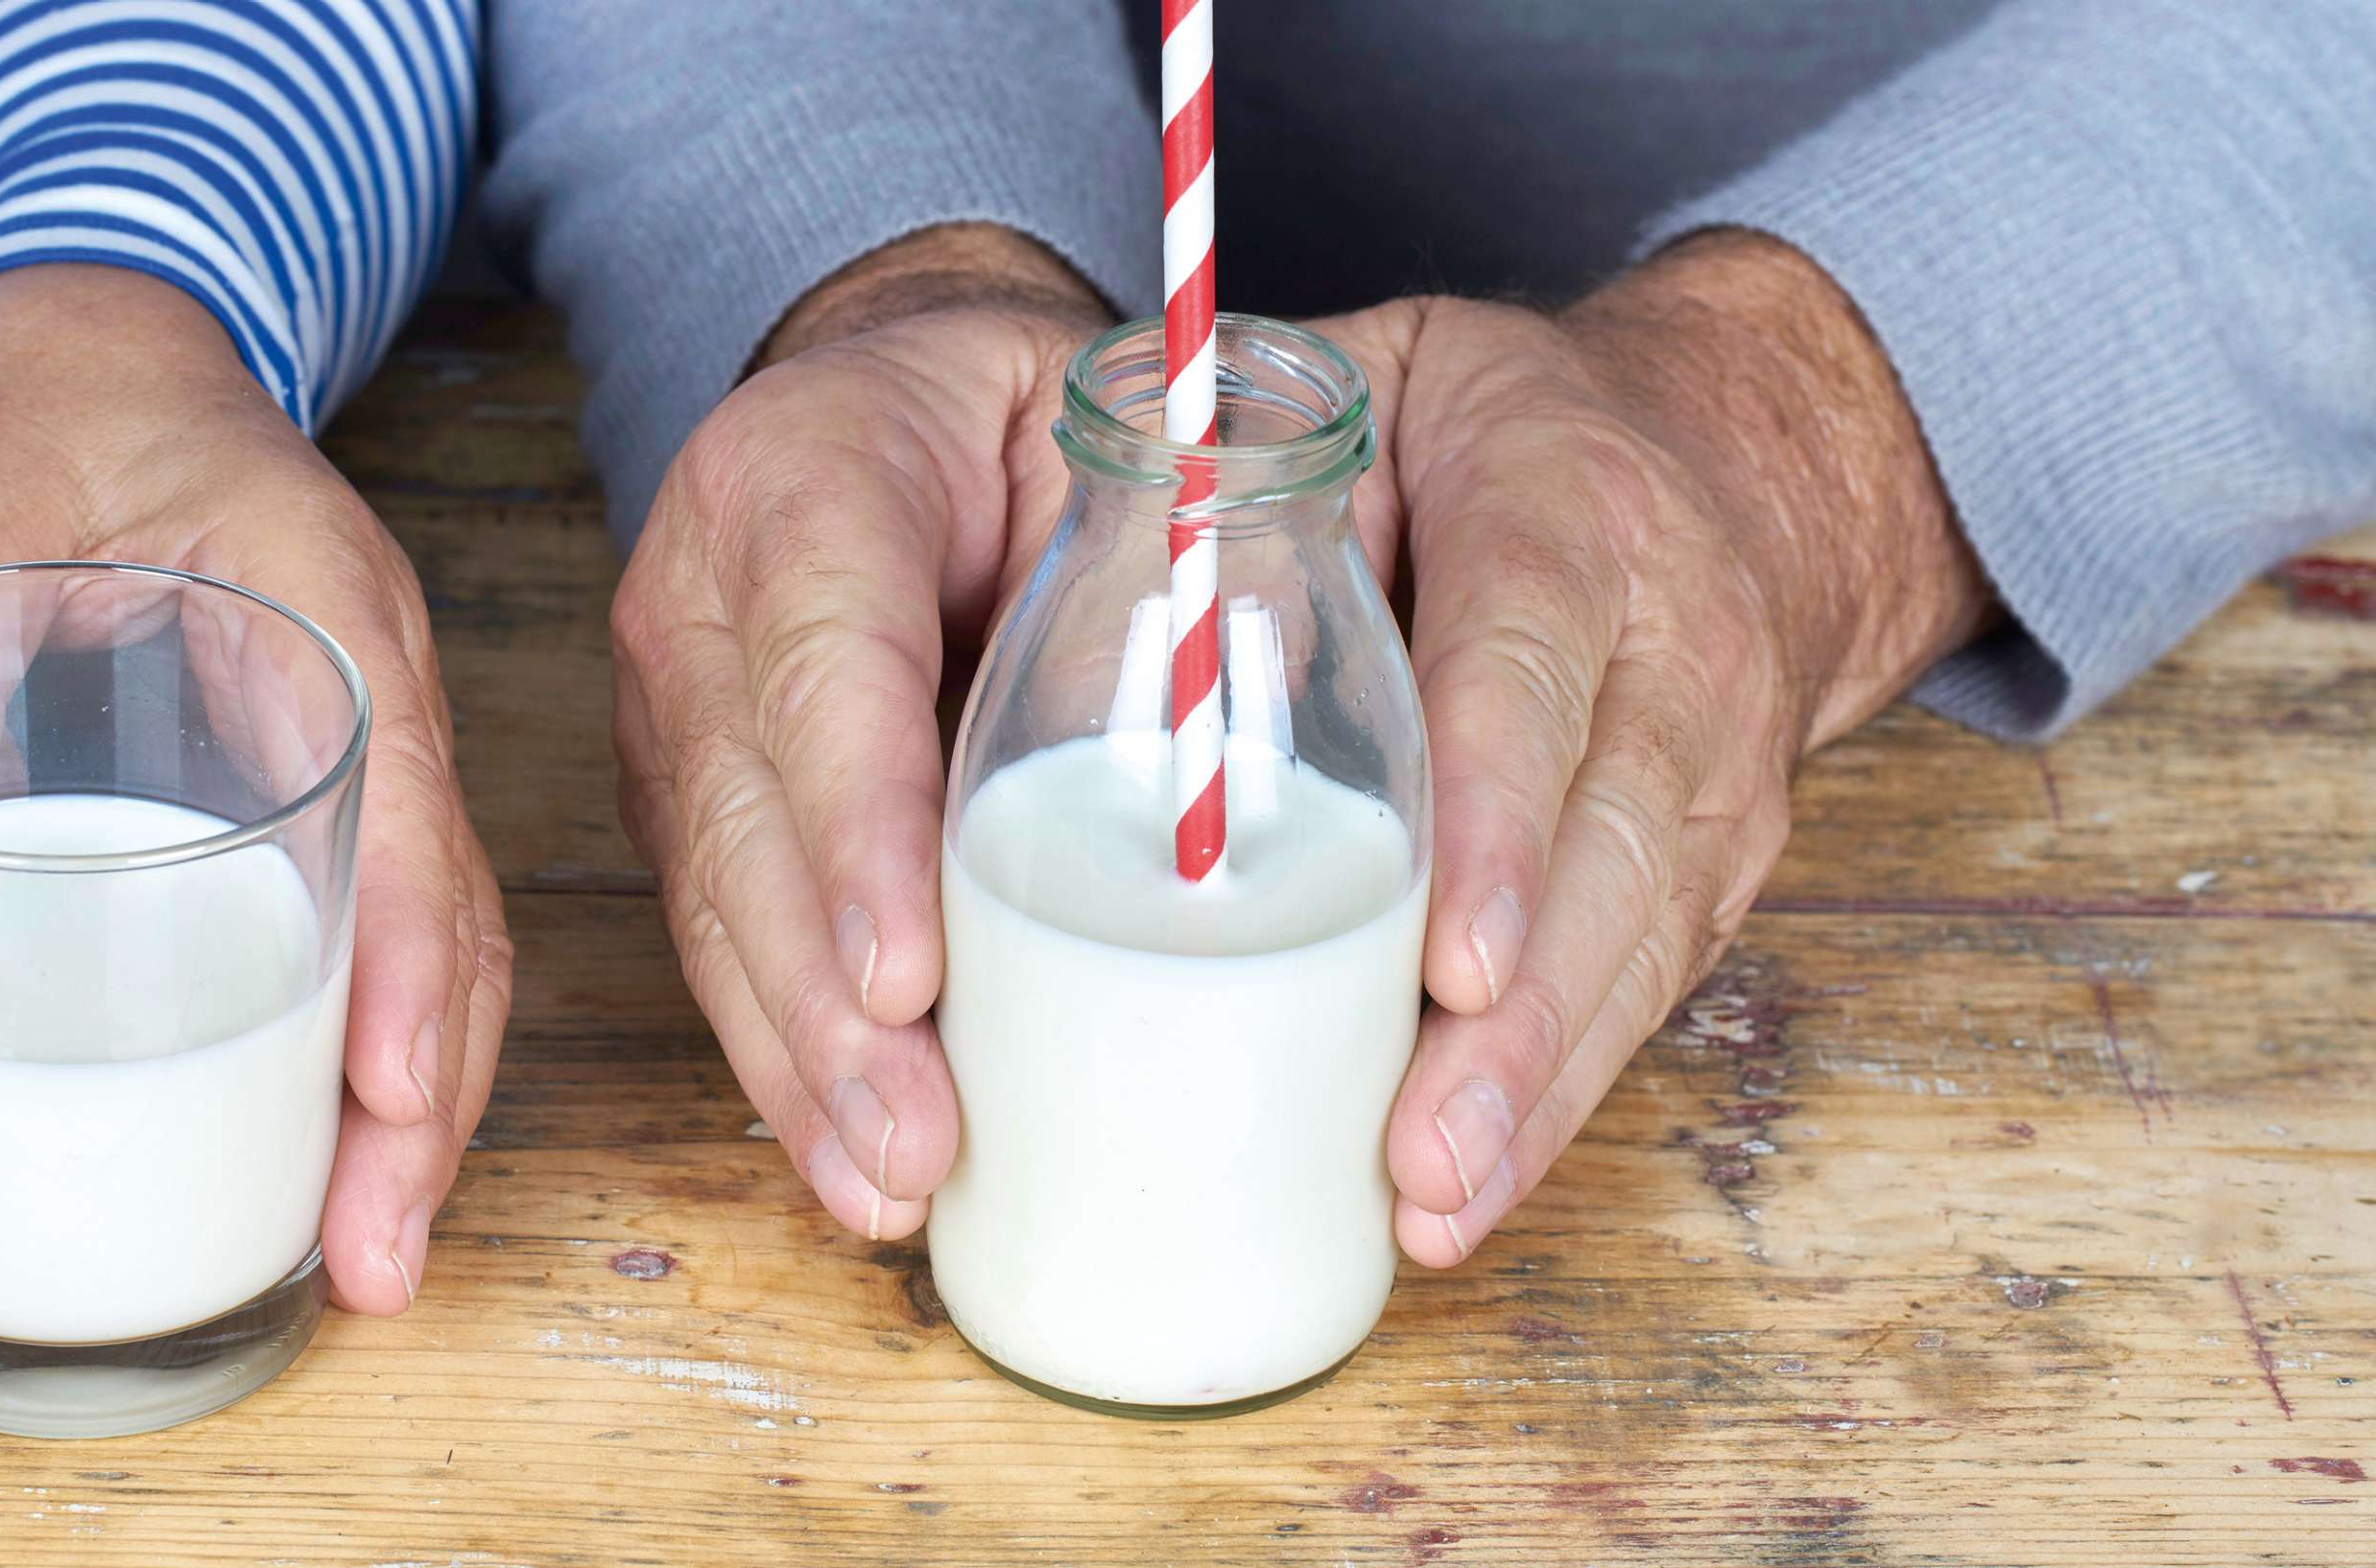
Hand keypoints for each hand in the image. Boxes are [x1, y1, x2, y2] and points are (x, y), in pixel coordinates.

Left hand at [0, 265, 509, 1314]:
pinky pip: (388, 937)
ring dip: (416, 1109)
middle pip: (452, 922)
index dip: (403, 965)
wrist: (102, 343)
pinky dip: (374, 1055)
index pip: (403, 808)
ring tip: (367, 1258)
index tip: (383, 1100)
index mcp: (321, 608)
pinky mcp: (330, 785)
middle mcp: (378, 686)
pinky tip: (334, 1156)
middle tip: (377, 1261)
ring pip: (438, 949)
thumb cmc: (48, 412)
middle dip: (429, 1105)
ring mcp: (371, 741)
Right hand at [611, 226, 1107, 1237]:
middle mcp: (701, 594)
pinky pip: (725, 935)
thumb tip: (1256, 714)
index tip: (914, 977)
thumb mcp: (1110, 424)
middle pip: (746, 818)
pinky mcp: (689, 797)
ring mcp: (676, 706)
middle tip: (915, 1139)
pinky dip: (790, 1053)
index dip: (859, 830)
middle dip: (823, 1004)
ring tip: (888, 1185)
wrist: (895, 400)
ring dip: (799, 1061)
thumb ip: (1173, 541)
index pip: (824, 663)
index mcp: (805, 474)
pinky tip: (853, 1152)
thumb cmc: (1025, 417)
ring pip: (715, 902)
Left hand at [1310, 231, 1991, 1263]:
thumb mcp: (1375, 386)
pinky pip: (1650, 982)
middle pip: (1607, 846)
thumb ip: (1251, 473)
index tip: (1448, 961)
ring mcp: (1717, 762)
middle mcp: (1674, 642)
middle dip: (1517, 1020)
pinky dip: (1565, 1092)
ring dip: (1541, 1087)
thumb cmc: (1485, 432)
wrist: (1730, 456)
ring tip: (1439, 1200)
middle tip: (1421, 1147)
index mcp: (1569, 506)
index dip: (1498, 821)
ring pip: (1642, 938)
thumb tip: (1139, 617)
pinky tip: (1477, 1181)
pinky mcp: (1721, 856)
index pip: (1531, 667)